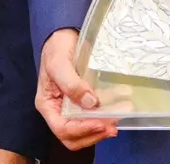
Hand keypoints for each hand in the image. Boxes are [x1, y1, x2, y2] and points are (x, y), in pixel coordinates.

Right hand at [37, 29, 118, 149]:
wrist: (65, 34)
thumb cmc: (57, 48)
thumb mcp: (59, 63)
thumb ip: (72, 84)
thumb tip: (90, 103)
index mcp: (48, 105)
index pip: (62, 128)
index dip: (82, 130)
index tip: (101, 124)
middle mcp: (58, 109)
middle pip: (73, 135)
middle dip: (93, 134)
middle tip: (113, 127)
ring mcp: (72, 106)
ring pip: (86, 127)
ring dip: (103, 127)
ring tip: (120, 118)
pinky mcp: (85, 99)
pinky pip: (96, 112)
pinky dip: (108, 113)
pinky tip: (122, 106)